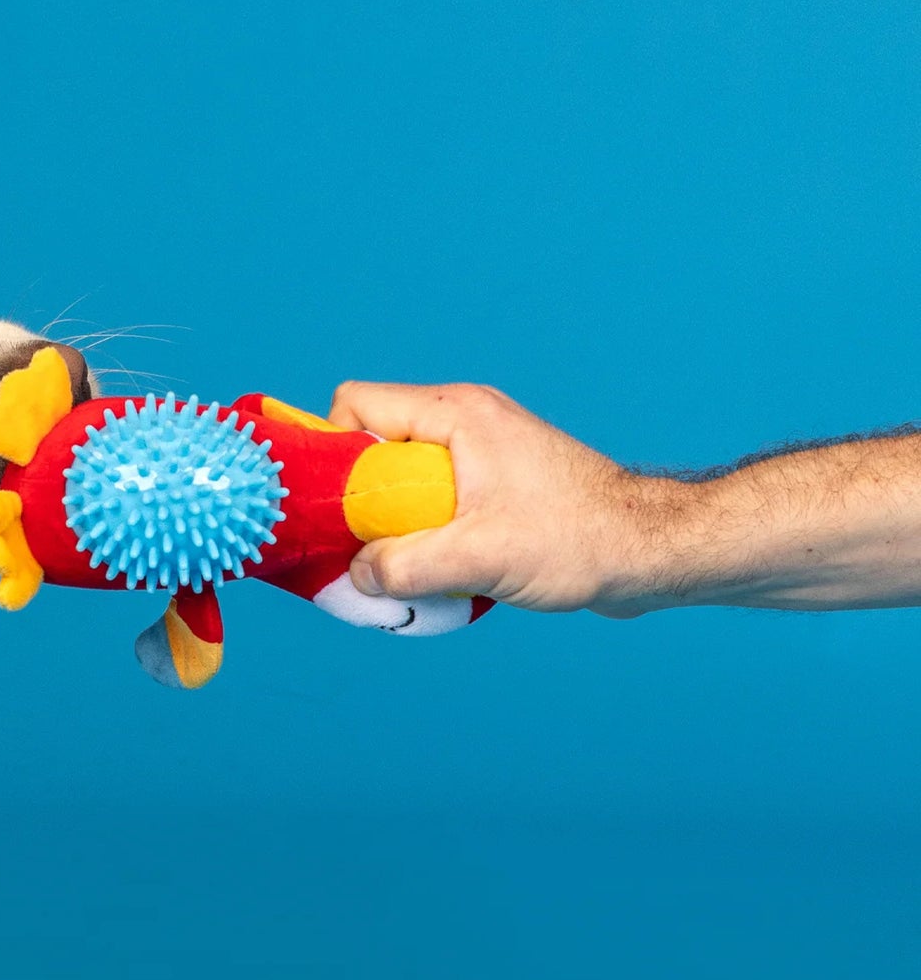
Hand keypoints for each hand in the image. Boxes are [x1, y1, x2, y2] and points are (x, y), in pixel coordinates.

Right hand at [327, 382, 686, 616]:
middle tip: (373, 550)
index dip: (331, 453)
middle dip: (360, 503)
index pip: (356, 405)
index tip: (336, 509)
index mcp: (456, 414)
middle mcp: (464, 421)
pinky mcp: (493, 484)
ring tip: (414, 569)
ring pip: (399, 481)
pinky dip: (423, 538)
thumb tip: (357, 572)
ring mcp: (480, 452)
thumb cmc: (579, 541)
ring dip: (394, 528)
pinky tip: (445, 574)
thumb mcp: (478, 559)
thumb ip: (403, 566)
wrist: (648, 552)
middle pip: (371, 447)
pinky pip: (430, 503)